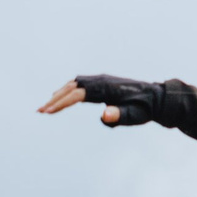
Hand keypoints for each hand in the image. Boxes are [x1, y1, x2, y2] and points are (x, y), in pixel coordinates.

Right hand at [37, 74, 159, 126]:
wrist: (157, 98)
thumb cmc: (145, 109)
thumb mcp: (134, 116)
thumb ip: (119, 116)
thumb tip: (104, 116)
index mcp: (105, 88)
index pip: (76, 95)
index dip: (60, 104)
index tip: (46, 112)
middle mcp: (101, 80)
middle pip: (71, 88)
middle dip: (54, 100)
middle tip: (39, 111)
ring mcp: (101, 80)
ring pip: (74, 84)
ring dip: (60, 94)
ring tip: (46, 106)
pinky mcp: (103, 82)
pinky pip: (81, 84)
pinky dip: (68, 90)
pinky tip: (63, 97)